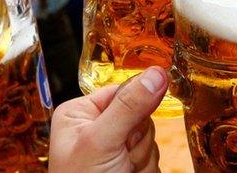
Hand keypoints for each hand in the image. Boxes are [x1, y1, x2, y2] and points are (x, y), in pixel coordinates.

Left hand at [49, 67, 166, 171]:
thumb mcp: (101, 142)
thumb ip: (129, 106)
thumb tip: (157, 73)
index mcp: (80, 113)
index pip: (123, 91)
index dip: (132, 111)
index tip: (124, 132)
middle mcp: (97, 127)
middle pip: (142, 116)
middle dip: (136, 141)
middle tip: (118, 159)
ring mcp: (116, 149)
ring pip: (151, 139)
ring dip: (141, 160)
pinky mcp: (132, 166)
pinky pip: (155, 159)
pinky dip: (146, 171)